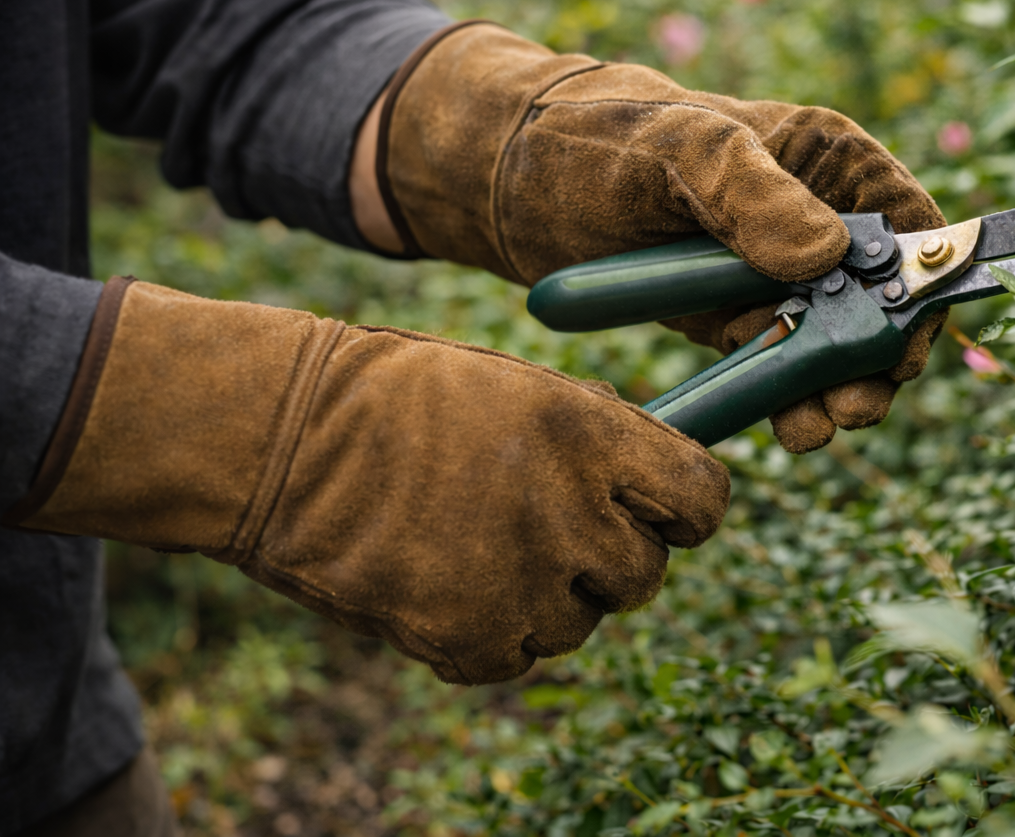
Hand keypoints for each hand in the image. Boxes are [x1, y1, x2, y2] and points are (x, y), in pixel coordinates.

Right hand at [8, 278, 729, 683]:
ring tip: (476, 540)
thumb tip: (669, 488)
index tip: (662, 508)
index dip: (685, 506)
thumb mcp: (523, 387)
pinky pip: (518, 654)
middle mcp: (568, 515)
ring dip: (547, 593)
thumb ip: (605, 439)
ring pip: (581, 622)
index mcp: (590, 436)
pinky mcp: (466, 642)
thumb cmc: (407, 400)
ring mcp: (518, 586)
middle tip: (551, 525)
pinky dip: (492, 629)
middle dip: (610, 554)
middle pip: (646, 573)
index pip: (703, 500)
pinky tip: (446, 576)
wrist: (283, 440)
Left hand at [357, 21, 946, 451]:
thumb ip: (750, 196)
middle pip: (880, 299)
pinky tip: (788, 426)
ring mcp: (775, 274)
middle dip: (877, 357)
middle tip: (856, 403)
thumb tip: (826, 257)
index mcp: (822, 159)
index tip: (905, 340)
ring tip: (819, 425)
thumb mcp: (676, 151)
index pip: (909, 223)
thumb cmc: (598, 138)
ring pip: (833, 343)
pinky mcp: (735, 318)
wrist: (511, 182)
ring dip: (835, 389)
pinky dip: (788, 398)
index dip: (923, 284)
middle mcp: (812, 217)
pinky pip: (779, 365)